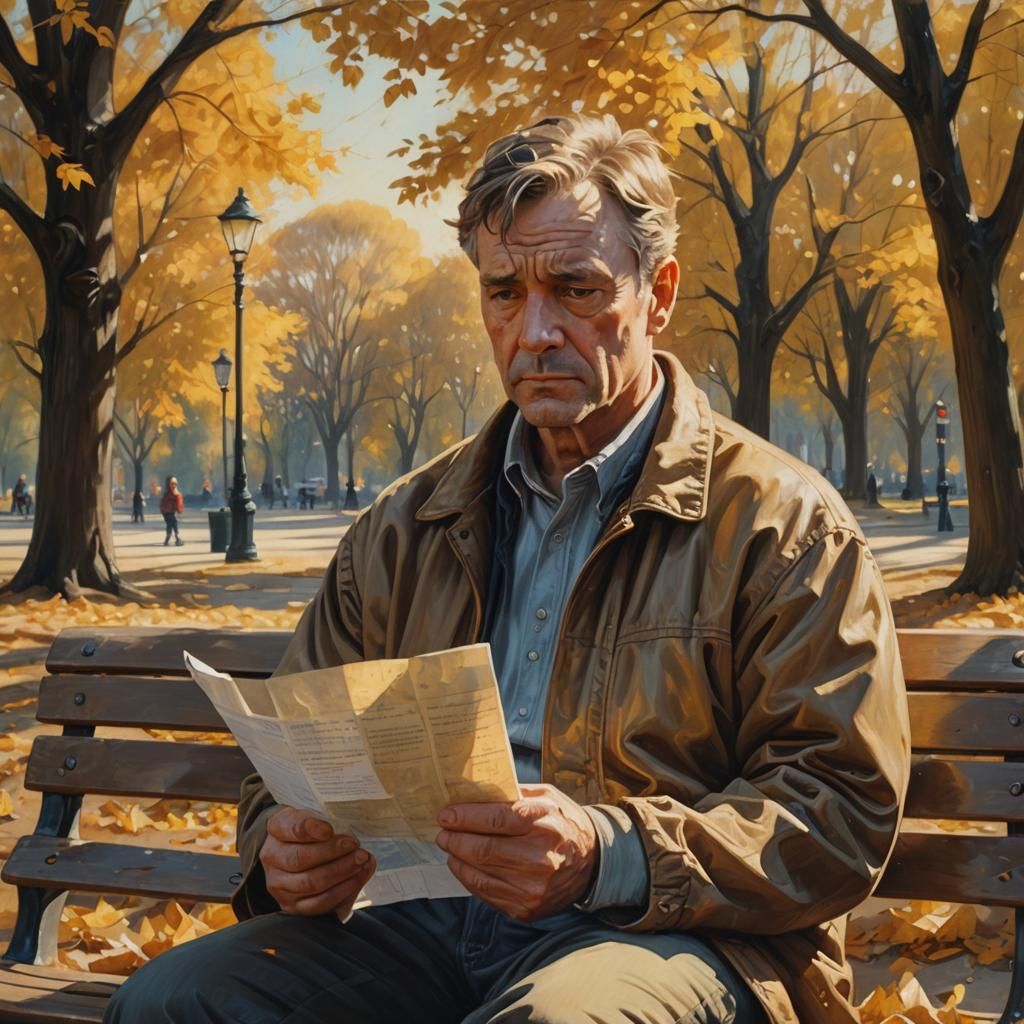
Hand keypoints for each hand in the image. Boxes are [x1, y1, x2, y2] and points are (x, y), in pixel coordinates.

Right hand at [260, 807, 374, 917]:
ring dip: (341, 872)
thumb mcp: (315, 814)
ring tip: (361, 861)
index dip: (309, 829)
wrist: (297, 850)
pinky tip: (357, 878)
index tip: (329, 829)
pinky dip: (341, 891)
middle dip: (332, 853)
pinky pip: (318, 902)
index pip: (289, 827)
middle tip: (355, 846)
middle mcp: (272, 857)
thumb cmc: (312, 830)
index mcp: (276, 828)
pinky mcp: (292, 905)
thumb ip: (327, 820)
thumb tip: (349, 831)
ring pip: (310, 883)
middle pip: (300, 859)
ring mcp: (279, 884)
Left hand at [435, 784, 597, 920]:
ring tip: (450, 846)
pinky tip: (462, 865)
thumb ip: (515, 794)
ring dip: (457, 858)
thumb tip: (475, 791)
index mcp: (544, 823)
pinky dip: (467, 878)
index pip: (496, 820)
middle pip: (483, 849)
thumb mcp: (547, 797)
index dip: (465, 817)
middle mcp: (539, 857)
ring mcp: (532, 887)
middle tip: (443, 831)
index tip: (446, 814)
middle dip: (455, 839)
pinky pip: (485, 893)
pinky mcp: (526, 907)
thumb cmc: (564, 822)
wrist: (593, 863)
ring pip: (480, 873)